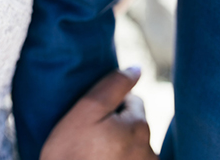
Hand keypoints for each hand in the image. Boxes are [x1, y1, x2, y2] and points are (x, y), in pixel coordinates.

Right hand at [40, 67, 157, 159]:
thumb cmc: (70, 153)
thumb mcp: (86, 110)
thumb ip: (114, 85)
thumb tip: (137, 68)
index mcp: (139, 126)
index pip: (133, 101)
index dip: (111, 107)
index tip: (93, 121)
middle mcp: (150, 152)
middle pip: (134, 125)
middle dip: (117, 126)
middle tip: (91, 139)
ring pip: (133, 146)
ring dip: (118, 146)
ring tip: (93, 155)